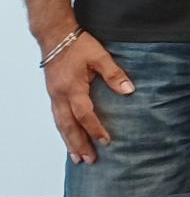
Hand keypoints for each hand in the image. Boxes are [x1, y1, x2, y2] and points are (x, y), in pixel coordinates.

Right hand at [43, 30, 132, 164]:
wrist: (55, 36)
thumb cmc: (78, 44)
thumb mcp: (100, 56)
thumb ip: (114, 74)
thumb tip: (129, 91)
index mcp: (73, 88)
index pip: (85, 115)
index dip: (95, 129)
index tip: (106, 141)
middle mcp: (60, 96)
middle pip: (68, 126)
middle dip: (78, 144)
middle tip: (87, 160)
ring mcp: (54, 96)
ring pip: (60, 124)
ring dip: (69, 141)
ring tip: (76, 157)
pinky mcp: (53, 94)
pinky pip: (57, 117)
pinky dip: (63, 130)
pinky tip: (69, 138)